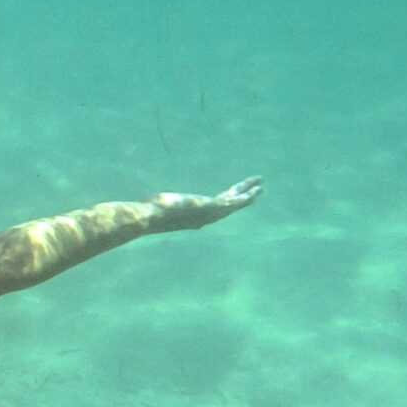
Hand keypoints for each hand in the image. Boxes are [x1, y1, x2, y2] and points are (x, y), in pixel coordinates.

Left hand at [148, 177, 263, 231]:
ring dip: (248, 195)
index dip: (227, 203)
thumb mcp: (157, 205)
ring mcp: (209, 213)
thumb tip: (146, 203)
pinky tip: (254, 192)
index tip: (234, 196)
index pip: (216, 209)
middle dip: (243, 199)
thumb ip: (158, 205)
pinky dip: (244, 196)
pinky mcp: (210, 206)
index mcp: (196, 217)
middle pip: (230, 206)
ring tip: (260, 188)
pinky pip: (233, 201)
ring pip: (235, 203)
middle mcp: (206, 217)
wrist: (149, 218)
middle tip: (255, 193)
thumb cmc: (148, 213)